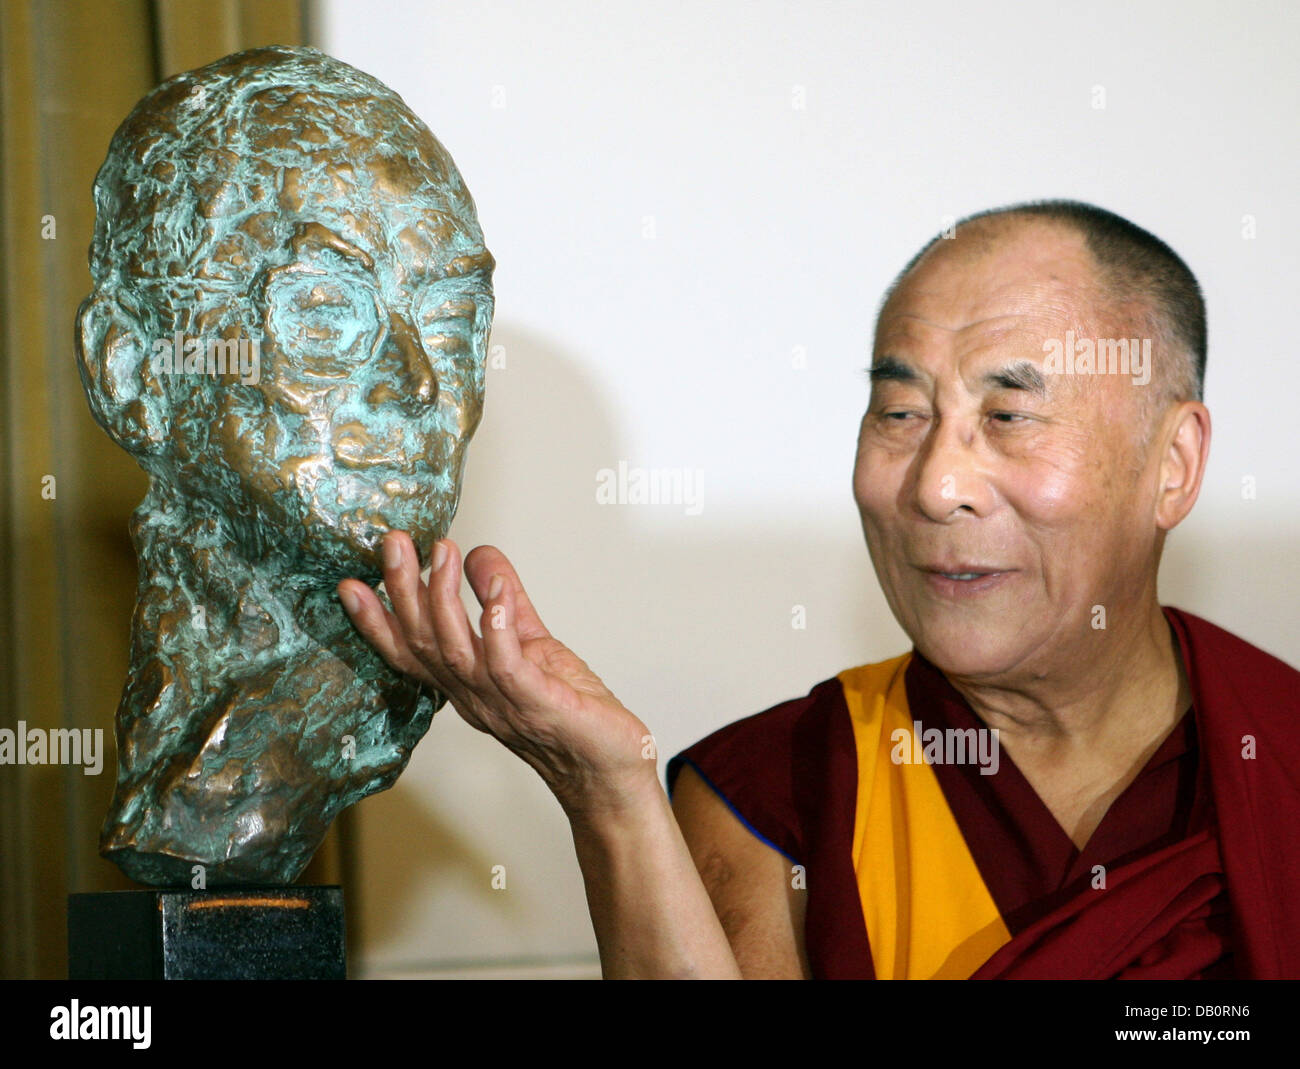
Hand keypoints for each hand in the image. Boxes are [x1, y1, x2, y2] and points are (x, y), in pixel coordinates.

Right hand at [338, 533, 658, 816]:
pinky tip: (494, 595)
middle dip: (403, 592)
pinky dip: (497, 629)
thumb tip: (477, 554)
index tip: (351, 582)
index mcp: (465, 684)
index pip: (410, 651)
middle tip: (393, 544)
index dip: (377, 620)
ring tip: (442, 552)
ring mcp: (503, 703)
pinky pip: (508, 666)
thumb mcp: (531, 643)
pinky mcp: (538, 704)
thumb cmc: (569, 711)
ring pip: (456, 652)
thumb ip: (503, 600)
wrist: (608, 768)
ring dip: (443, 600)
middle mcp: (473, 696)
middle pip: (423, 643)